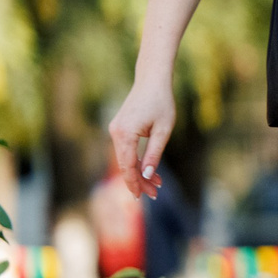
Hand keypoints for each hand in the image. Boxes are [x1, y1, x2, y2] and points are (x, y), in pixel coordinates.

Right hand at [108, 80, 175, 197]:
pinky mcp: (119, 128)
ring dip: (139, 172)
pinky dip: (136, 161)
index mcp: (124, 134)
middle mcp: (115, 133)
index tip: (144, 196)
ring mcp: (115, 130)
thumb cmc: (161, 103)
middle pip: (124, 165)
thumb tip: (146, 175)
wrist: (152, 80)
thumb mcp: (163, 130)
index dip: (135, 183)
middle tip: (154, 194)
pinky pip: (126, 150)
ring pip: (125, 159)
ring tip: (156, 184)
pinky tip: (148, 170)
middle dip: (138, 181)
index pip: (127, 166)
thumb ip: (153, 153)